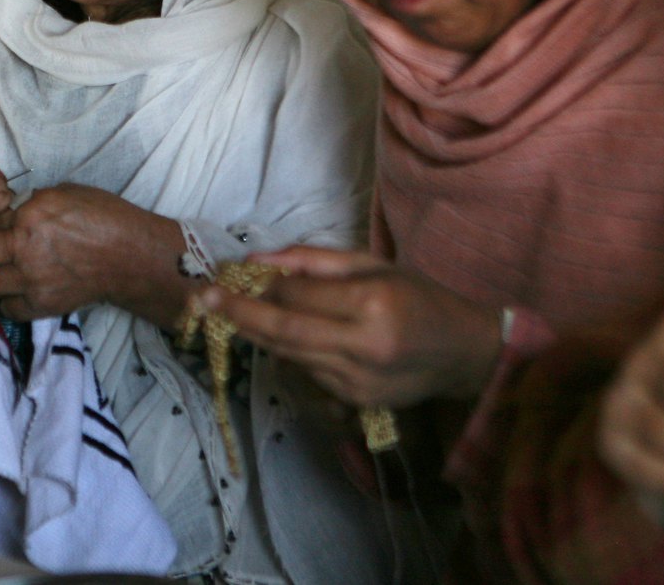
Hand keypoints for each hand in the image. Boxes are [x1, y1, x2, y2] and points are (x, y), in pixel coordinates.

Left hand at [0, 182, 180, 322]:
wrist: (133, 258)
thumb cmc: (105, 217)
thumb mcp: (64, 194)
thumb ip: (30, 204)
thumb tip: (7, 212)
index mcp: (29, 214)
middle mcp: (23, 248)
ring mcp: (30, 280)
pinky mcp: (40, 306)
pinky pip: (7, 308)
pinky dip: (8, 301)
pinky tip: (17, 291)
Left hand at [196, 245, 501, 408]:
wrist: (463, 352)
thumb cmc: (418, 296)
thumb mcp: (372, 263)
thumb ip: (313, 261)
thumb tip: (257, 261)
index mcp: (371, 305)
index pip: (298, 296)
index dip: (259, 286)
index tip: (225, 276)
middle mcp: (362, 347)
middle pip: (284, 331)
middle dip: (238, 315)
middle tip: (200, 299)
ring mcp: (358, 381)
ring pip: (290, 355)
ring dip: (256, 334)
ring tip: (227, 312)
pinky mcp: (355, 402)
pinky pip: (307, 373)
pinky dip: (287, 352)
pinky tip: (277, 335)